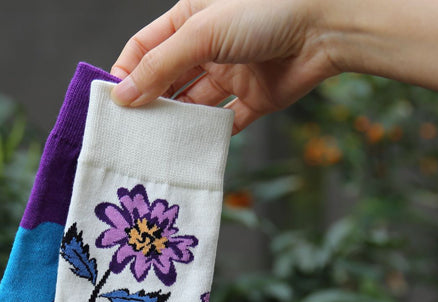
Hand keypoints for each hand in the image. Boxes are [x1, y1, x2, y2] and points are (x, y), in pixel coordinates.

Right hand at [110, 0, 338, 132]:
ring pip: (193, 105)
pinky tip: (192, 152)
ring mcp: (231, 74)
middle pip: (167, 81)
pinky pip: (224, 123)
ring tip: (156, 147)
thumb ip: (160, 66)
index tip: (112, 105)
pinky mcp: (253, 99)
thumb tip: (123, 97)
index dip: (127, 75)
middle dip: (149, 105)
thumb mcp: (201, 34)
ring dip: (176, 125)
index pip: (145, 50)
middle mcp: (208, 47)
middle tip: (131, 133)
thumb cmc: (265, 12)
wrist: (325, 27)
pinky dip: (210, 138)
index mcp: (190, 20)